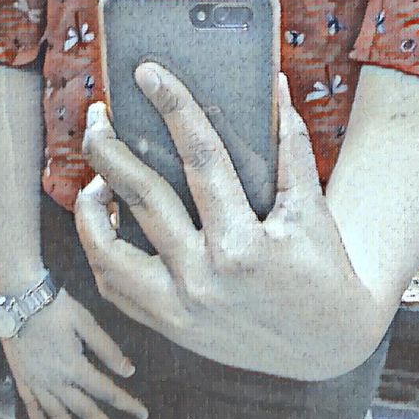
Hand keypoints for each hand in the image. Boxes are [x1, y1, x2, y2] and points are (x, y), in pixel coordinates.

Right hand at [1, 288, 147, 418]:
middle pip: (84, 411)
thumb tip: (128, 371)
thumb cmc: (55, 307)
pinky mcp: (23, 380)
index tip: (142, 414)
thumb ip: (107, 349)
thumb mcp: (86, 322)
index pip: (107, 391)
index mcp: (75, 366)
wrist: (20, 300)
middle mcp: (56, 381)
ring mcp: (37, 383)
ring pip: (58, 417)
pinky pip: (33, 408)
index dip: (126, 404)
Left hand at [75, 65, 382, 380]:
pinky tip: (111, 218)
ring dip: (91, 206)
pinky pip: (115, 287)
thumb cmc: (323, 268)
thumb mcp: (312, 206)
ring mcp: (180, 309)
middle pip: (142, 197)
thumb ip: (292, 143)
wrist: (327, 347)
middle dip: (111, 148)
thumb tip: (276, 83)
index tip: (148, 72)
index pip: (201, 157)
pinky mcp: (169, 327)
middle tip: (98, 114)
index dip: (174, 107)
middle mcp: (204, 279)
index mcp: (243, 244)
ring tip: (97, 174)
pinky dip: (102, 249)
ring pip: (108, 250)